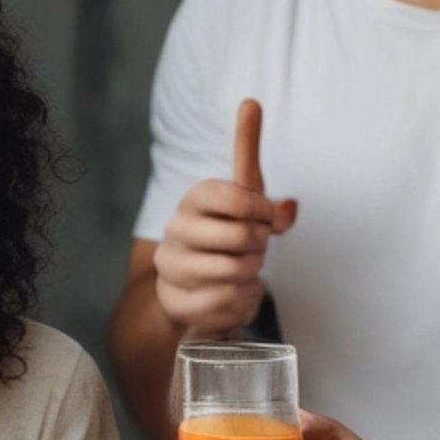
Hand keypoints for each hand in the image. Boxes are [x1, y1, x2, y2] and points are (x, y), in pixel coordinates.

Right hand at [153, 98, 297, 332]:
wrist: (191, 288)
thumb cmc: (228, 239)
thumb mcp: (252, 209)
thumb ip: (267, 191)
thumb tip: (262, 138)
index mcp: (196, 196)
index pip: (236, 194)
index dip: (262, 210)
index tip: (268, 218)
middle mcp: (177, 227)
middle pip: (242, 236)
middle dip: (260, 247)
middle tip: (256, 250)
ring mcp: (171, 265)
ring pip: (234, 271)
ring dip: (252, 275)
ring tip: (245, 271)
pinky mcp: (172, 299)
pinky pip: (222, 301)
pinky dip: (240, 301)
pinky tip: (235, 294)